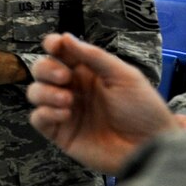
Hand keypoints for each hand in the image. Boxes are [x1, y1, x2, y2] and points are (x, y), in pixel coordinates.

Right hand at [26, 33, 175, 174]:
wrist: (149, 147)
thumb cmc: (143, 111)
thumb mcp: (125, 76)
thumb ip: (94, 56)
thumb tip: (66, 37)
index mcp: (89, 71)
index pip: (61, 52)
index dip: (53, 44)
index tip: (53, 45)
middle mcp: (74, 88)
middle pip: (42, 70)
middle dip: (47, 69)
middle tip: (65, 78)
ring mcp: (65, 110)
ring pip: (36, 92)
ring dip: (45, 92)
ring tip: (68, 101)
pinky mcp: (60, 133)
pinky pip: (38, 118)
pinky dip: (45, 113)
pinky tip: (65, 115)